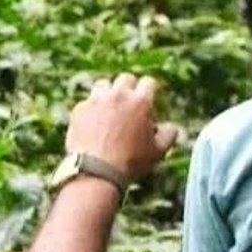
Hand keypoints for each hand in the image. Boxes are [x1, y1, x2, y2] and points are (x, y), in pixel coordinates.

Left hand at [64, 74, 180, 181]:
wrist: (96, 172)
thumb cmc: (130, 163)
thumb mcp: (158, 152)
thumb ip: (169, 135)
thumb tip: (172, 127)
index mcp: (141, 101)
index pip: (149, 82)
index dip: (150, 91)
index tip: (149, 100)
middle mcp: (118, 95)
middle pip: (126, 79)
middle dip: (130, 88)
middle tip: (130, 104)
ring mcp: (97, 100)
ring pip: (104, 85)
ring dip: (109, 93)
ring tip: (110, 108)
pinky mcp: (80, 109)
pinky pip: (88, 101)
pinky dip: (92, 108)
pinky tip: (94, 123)